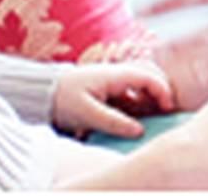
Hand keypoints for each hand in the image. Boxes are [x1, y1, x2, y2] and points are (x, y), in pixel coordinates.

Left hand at [53, 60, 173, 139]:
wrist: (39, 93)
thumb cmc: (62, 98)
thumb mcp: (87, 113)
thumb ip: (113, 122)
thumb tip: (139, 131)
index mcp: (115, 75)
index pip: (149, 78)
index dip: (163, 91)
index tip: (168, 108)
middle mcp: (117, 77)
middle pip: (148, 82)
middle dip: (159, 97)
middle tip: (164, 115)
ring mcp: (112, 84)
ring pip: (139, 92)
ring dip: (147, 105)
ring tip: (149, 122)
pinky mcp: (106, 93)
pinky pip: (128, 100)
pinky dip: (134, 110)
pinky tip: (131, 123)